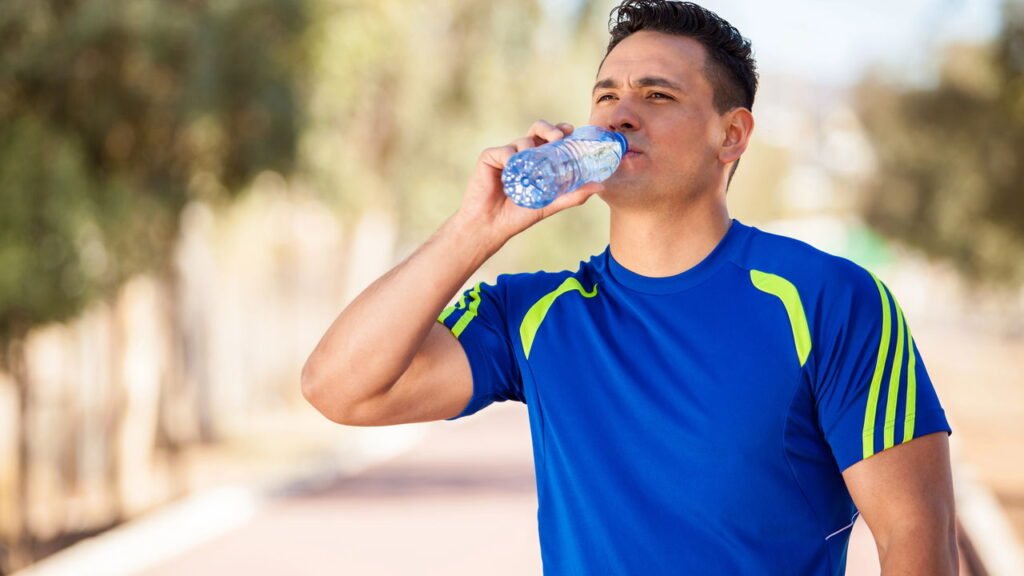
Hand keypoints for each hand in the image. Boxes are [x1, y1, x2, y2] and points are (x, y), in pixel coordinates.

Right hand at [455, 119, 604, 247]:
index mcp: (536, 160)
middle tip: (558, 137)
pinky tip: (512, 170)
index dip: (560, 130)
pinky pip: (504, 150)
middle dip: (549, 129)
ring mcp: (506, 154)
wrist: (492, 225)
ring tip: (531, 168)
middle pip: (537, 129)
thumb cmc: (519, 214)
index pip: (550, 138)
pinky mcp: (490, 157)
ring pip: (523, 140)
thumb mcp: (551, 204)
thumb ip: (573, 195)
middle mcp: (522, 153)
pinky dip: (510, 158)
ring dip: (530, 150)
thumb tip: (600, 186)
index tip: (570, 131)